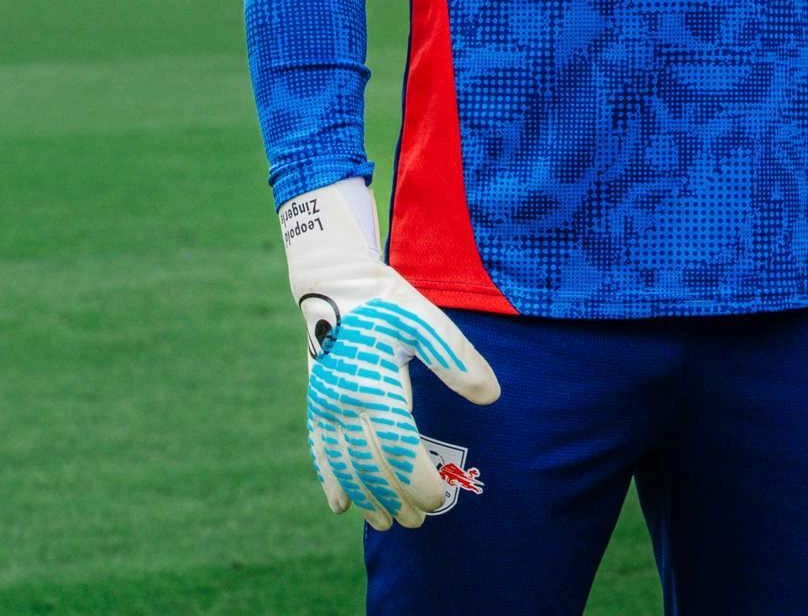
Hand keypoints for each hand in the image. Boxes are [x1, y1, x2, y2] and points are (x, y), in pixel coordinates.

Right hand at [282, 181, 500, 528]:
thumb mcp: (429, 323)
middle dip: (396, 499)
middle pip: (373, 467)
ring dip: (366, 498)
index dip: (417, 481)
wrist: (334, 284)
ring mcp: (326, 408)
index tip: (438, 501)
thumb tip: (492, 396)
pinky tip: (340, 505)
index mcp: (376, 388)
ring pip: (345, 467)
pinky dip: (330, 481)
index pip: (399, 451)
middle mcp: (345, 405)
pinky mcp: (316, 405)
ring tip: (385, 523)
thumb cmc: (387, 303)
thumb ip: (458, 361)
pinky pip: (321, 452)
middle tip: (420, 522)